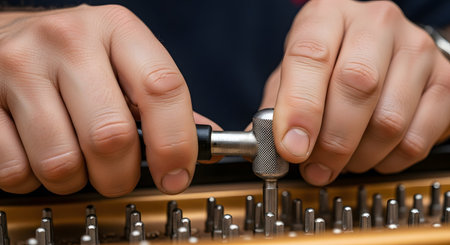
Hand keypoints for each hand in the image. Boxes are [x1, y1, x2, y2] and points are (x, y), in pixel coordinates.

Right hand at [0, 5, 211, 195]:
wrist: (5, 35)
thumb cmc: (73, 56)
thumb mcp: (123, 61)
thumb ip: (160, 103)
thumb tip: (201, 145)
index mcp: (118, 30)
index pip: (162, 89)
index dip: (176, 144)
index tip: (176, 175)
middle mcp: (68, 40)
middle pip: (111, 137)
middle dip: (121, 176)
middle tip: (118, 174)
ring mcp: (19, 65)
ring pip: (62, 163)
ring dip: (75, 180)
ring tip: (74, 157)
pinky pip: (16, 170)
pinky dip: (32, 178)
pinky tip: (37, 151)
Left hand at [261, 0, 449, 184]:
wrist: (384, 51)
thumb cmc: (331, 63)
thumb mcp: (293, 75)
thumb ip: (276, 108)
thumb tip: (260, 148)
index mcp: (328, 16)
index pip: (311, 55)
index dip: (300, 107)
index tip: (292, 146)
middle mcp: (375, 24)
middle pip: (356, 86)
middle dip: (331, 141)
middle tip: (314, 167)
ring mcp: (415, 50)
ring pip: (388, 120)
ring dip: (357, 156)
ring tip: (340, 161)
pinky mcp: (443, 81)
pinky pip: (416, 139)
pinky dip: (387, 160)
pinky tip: (370, 155)